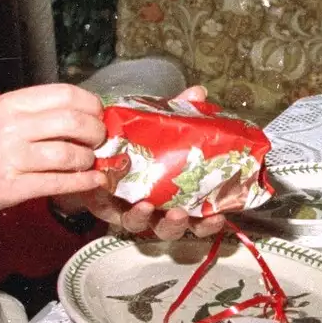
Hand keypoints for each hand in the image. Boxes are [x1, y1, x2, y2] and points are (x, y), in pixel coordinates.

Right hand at [0, 84, 107, 257]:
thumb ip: (34, 112)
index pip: (66, 95)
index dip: (92, 106)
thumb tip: (80, 113)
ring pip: (70, 154)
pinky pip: (59, 182)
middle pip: (74, 122)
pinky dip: (83, 182)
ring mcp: (12, 158)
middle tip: (100, 140)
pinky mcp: (13, 188)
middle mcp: (13, 127)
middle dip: (97, 132)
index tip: (99, 116)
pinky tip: (94, 181)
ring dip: (89, 160)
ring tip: (90, 162)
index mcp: (11, 104)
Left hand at [51, 81, 225, 240]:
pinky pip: (108, 213)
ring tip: (146, 205)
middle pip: (171, 229)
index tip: (218, 217)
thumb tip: (198, 92)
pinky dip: (109, 201)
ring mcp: (129, 211)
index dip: (209, 223)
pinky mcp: (104, 206)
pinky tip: (109, 189)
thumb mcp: (163, 127)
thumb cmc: (143, 143)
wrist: (103, 145)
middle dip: (177, 224)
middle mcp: (156, 210)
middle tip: (179, 213)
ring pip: (140, 226)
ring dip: (144, 218)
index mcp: (177, 197)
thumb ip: (180, 113)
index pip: (198, 218)